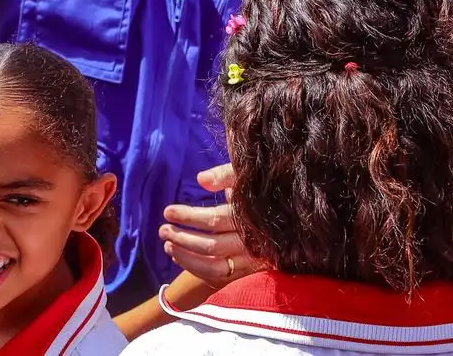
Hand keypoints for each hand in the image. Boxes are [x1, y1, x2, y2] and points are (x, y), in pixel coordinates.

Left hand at [159, 163, 256, 288]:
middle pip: (212, 246)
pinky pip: (221, 277)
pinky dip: (197, 269)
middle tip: (162, 230)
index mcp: (251, 218)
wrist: (291, 213)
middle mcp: (254, 244)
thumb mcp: (245, 175)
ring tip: (167, 245)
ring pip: (215, 267)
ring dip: (186, 257)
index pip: (214, 220)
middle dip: (182, 239)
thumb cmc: (260, 190)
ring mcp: (253, 262)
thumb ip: (225, 175)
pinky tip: (180, 257)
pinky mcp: (250, 273)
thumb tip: (201, 179)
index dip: (189, 217)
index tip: (167, 212)